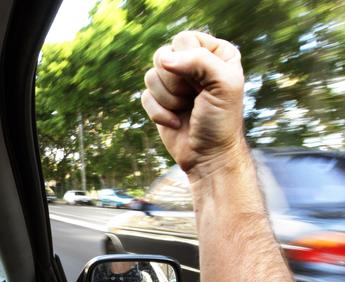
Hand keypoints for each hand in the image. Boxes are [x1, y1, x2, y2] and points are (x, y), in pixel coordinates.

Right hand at [141, 31, 245, 177]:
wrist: (208, 156)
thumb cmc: (221, 120)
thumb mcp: (223, 85)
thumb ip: (198, 61)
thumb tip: (163, 59)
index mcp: (214, 53)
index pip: (184, 39)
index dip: (187, 62)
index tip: (202, 84)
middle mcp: (192, 64)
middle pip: (163, 56)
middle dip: (175, 83)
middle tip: (194, 98)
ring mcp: (174, 83)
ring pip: (150, 77)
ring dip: (168, 100)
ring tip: (186, 110)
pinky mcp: (158, 100)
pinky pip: (144, 96)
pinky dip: (159, 113)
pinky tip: (176, 122)